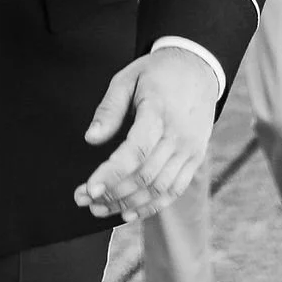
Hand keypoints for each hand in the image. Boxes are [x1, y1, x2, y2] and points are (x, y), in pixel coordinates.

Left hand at [74, 46, 216, 221]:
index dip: (112, 174)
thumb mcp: (127, 78)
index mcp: (159, 112)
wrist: (198, 68)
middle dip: (112, 194)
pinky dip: (152, 206)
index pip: (136, 151)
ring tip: (100, 209)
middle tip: (83, 200)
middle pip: (145, 175)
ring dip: (128, 204)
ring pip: (159, 188)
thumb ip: (109, 109)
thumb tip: (90, 139)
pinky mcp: (195, 158)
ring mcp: (190, 149)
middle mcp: (178, 135)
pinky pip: (174, 190)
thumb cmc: (157, 73)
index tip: (89, 188)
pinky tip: (128, 214)